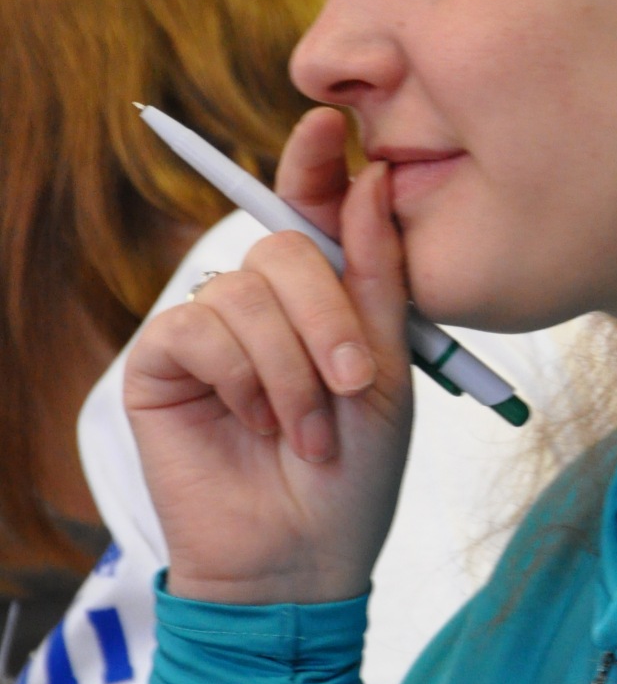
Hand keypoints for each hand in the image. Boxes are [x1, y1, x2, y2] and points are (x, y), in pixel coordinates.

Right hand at [124, 109, 413, 606]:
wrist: (304, 559)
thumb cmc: (356, 474)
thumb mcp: (388, 369)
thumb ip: (378, 276)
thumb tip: (370, 180)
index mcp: (324, 296)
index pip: (314, 208)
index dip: (317, 161)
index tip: (332, 124)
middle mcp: (263, 301)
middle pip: (286, 245)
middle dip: (329, 316)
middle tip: (352, 384)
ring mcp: (210, 328)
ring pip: (248, 292)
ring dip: (290, 369)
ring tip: (306, 434)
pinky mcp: (162, 362)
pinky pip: (199, 328)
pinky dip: (240, 378)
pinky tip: (253, 425)